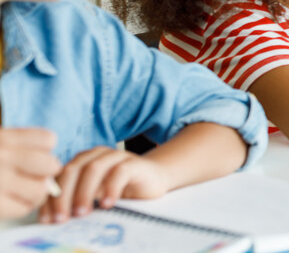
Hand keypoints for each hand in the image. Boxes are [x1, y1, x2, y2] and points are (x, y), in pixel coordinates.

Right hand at [0, 128, 61, 219]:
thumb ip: (20, 146)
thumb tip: (51, 156)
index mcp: (4, 138)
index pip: (48, 140)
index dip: (44, 152)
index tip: (34, 158)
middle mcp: (3, 156)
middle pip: (51, 166)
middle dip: (45, 175)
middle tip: (31, 179)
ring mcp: (0, 181)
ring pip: (41, 190)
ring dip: (35, 194)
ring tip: (19, 192)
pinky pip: (25, 208)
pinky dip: (21, 207)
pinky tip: (9, 202)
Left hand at [40, 147, 170, 223]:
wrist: (153, 178)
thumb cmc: (120, 188)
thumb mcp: (93, 194)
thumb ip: (75, 198)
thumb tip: (51, 217)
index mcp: (81, 161)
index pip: (59, 177)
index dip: (50, 198)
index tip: (47, 220)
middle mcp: (96, 155)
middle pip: (72, 170)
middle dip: (63, 196)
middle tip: (61, 218)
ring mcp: (115, 156)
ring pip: (93, 168)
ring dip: (84, 192)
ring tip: (82, 213)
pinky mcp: (134, 162)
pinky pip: (120, 172)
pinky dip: (111, 188)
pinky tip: (107, 204)